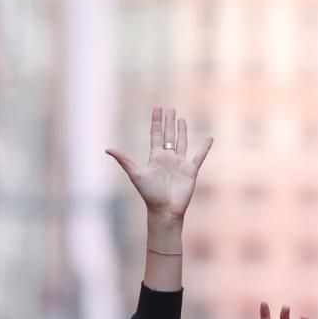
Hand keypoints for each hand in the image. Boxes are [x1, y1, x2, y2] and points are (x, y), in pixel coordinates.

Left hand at [106, 107, 212, 221]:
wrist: (164, 210)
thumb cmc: (149, 194)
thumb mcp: (135, 174)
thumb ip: (124, 160)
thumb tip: (107, 149)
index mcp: (155, 157)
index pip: (155, 134)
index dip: (156, 121)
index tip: (157, 108)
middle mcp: (168, 158)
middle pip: (168, 135)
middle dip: (168, 122)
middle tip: (169, 108)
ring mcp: (180, 163)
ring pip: (182, 142)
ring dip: (182, 131)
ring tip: (181, 118)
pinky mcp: (191, 170)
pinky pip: (199, 156)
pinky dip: (205, 147)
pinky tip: (209, 138)